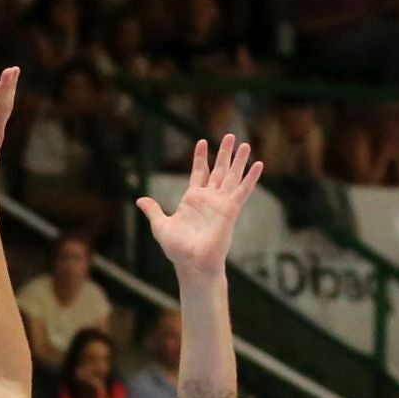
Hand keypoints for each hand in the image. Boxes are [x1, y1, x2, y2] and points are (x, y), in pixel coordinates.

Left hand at [136, 134, 262, 279]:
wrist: (192, 262)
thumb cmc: (177, 249)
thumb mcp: (160, 226)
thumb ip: (153, 210)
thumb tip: (139, 200)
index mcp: (192, 199)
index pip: (199, 172)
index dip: (200, 157)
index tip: (202, 141)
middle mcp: (209, 198)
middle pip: (218, 169)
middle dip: (224, 152)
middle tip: (230, 134)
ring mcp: (221, 203)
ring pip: (232, 176)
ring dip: (239, 160)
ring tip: (245, 144)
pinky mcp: (231, 209)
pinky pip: (243, 190)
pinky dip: (251, 178)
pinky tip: (259, 164)